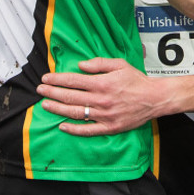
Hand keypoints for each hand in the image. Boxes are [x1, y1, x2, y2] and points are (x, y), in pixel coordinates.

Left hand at [37, 57, 161, 135]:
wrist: (154, 99)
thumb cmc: (137, 80)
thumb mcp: (119, 64)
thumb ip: (99, 64)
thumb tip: (80, 66)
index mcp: (102, 83)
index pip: (73, 81)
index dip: (57, 79)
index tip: (45, 78)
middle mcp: (100, 99)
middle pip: (70, 96)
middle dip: (52, 92)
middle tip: (39, 90)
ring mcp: (104, 115)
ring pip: (75, 113)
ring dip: (58, 109)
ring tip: (45, 105)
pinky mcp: (109, 127)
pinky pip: (88, 130)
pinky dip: (74, 129)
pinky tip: (62, 126)